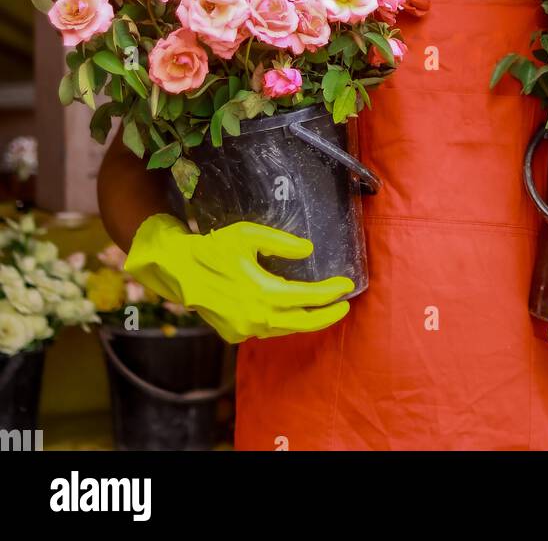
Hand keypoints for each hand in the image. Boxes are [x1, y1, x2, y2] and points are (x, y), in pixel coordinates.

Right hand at [124, 214, 352, 344]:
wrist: (178, 271)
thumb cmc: (213, 248)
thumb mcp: (248, 234)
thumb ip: (281, 242)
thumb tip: (308, 250)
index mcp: (262, 293)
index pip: (307, 297)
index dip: (330, 293)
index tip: (346, 285)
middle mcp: (255, 318)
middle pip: (301, 322)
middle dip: (326, 315)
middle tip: (344, 306)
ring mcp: (244, 330)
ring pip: (284, 330)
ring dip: (304, 320)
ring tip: (321, 310)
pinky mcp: (233, 334)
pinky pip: (265, 331)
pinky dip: (281, 323)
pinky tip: (289, 312)